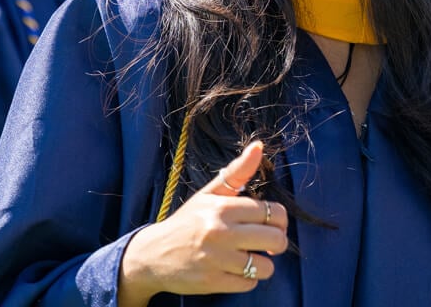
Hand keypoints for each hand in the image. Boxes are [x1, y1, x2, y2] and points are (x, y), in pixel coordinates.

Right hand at [117, 142, 288, 305]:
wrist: (152, 254)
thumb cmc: (186, 222)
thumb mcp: (208, 194)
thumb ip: (237, 172)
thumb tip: (259, 146)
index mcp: (221, 207)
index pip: (273, 213)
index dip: (278, 220)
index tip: (268, 224)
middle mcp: (220, 232)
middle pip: (276, 240)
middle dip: (276, 243)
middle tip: (264, 243)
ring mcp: (216, 259)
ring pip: (266, 266)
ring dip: (261, 264)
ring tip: (248, 257)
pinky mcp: (213, 282)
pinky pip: (249, 283)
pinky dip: (246, 279)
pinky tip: (233, 270)